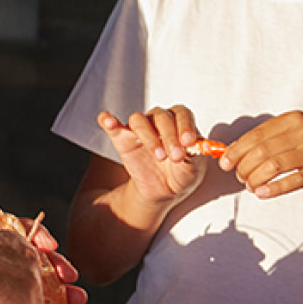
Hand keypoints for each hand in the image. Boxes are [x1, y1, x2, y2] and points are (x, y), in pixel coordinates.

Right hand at [97, 107, 212, 208]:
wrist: (165, 189)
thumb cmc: (181, 173)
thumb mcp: (194, 167)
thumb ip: (193, 153)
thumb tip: (192, 144)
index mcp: (179, 122)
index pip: (181, 114)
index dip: (185, 126)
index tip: (188, 142)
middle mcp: (159, 121)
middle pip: (161, 116)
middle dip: (169, 137)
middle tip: (176, 156)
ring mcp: (140, 129)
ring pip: (139, 120)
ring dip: (148, 136)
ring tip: (159, 156)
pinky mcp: (122, 138)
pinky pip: (112, 125)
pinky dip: (108, 121)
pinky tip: (108, 121)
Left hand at [220, 112, 302, 200]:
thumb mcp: (301, 132)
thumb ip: (273, 137)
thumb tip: (236, 149)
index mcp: (293, 119)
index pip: (254, 135)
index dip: (235, 151)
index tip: (224, 163)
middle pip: (260, 152)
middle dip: (243, 168)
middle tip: (240, 178)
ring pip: (272, 166)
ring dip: (255, 179)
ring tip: (251, 187)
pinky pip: (292, 181)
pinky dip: (273, 188)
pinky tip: (262, 194)